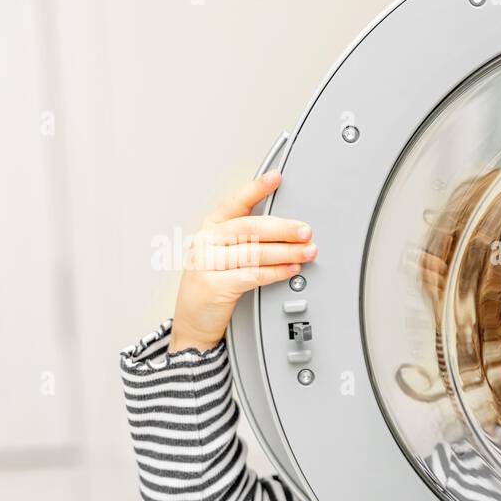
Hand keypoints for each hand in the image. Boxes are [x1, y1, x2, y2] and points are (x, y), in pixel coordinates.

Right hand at [169, 170, 318, 352]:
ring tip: (306, 252)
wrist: (194, 322)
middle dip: (282, 228)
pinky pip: (251, 275)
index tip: (276, 178)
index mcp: (210, 229)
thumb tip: (290, 233)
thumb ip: (249, 242)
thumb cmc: (214, 285)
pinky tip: (290, 270)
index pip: (235, 203)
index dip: (256, 189)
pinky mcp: (213, 286)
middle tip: (305, 231)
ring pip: (252, 252)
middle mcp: (206, 242)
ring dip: (285, 252)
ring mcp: (206, 263)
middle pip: (249, 228)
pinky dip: (275, 272)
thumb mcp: (226, 256)